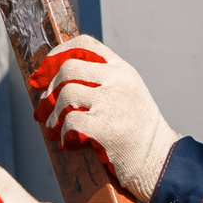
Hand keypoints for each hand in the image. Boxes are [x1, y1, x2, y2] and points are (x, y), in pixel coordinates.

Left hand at [26, 36, 175, 202]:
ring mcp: (111, 102)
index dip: (58, 53)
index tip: (45, 68)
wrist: (158, 158)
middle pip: (68, 68)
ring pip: (65, 94)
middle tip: (43, 104)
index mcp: (122, 69)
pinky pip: (69, 122)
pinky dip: (62, 133)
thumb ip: (102, 79)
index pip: (85, 44)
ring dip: (52, 113)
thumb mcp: (127, 92)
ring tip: (53, 126)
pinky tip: (66, 140)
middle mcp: (117, 81)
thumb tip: (57, 77)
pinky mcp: (104, 127)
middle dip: (50, 87)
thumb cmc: (137, 129)